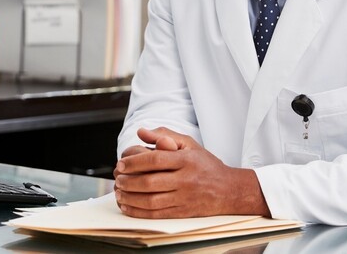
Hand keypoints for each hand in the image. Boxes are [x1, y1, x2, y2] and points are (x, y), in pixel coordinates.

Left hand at [114, 127, 268, 218]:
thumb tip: (141, 132)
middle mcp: (185, 179)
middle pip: (150, 181)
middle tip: (118, 178)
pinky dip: (138, 212)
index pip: (155, 159)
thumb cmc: (205, 164)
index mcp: (186, 160)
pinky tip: (128, 207)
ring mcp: (184, 198)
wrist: (228, 190)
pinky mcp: (182, 213)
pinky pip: (156, 214)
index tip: (121, 164)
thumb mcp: (189, 144)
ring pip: (151, 200)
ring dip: (130, 198)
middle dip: (128, 181)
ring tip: (119, 192)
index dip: (135, 162)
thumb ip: (164, 135)